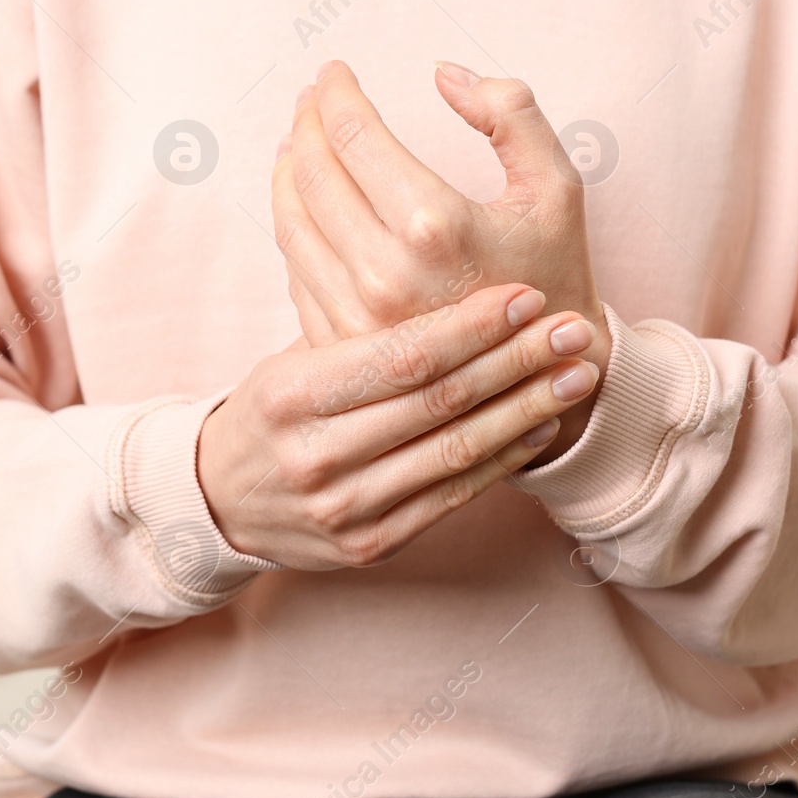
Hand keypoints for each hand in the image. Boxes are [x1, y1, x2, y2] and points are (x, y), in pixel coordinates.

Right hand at [198, 283, 599, 568]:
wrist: (222, 504)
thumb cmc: (273, 411)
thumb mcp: (291, 360)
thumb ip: (357, 326)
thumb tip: (435, 254)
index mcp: (294, 395)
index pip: (400, 356)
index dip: (471, 325)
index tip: (526, 296)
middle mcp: (319, 456)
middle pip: (438, 401)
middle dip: (516, 360)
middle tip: (574, 328)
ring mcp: (347, 507)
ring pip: (455, 450)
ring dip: (526, 408)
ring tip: (575, 373)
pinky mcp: (372, 544)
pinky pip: (453, 496)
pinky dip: (504, 458)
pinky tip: (540, 423)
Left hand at [271, 60, 609, 461]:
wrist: (552, 377)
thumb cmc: (555, 273)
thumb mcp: (556, 185)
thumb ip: (510, 114)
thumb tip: (442, 74)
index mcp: (435, 225)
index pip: (353, 136)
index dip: (336, 93)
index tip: (333, 72)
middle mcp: (385, 273)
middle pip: (311, 175)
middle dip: (305, 124)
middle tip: (311, 100)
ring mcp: (357, 316)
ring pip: (291, 226)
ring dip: (286, 174)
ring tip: (296, 144)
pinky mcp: (344, 346)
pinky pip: (297, 274)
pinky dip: (294, 229)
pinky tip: (303, 206)